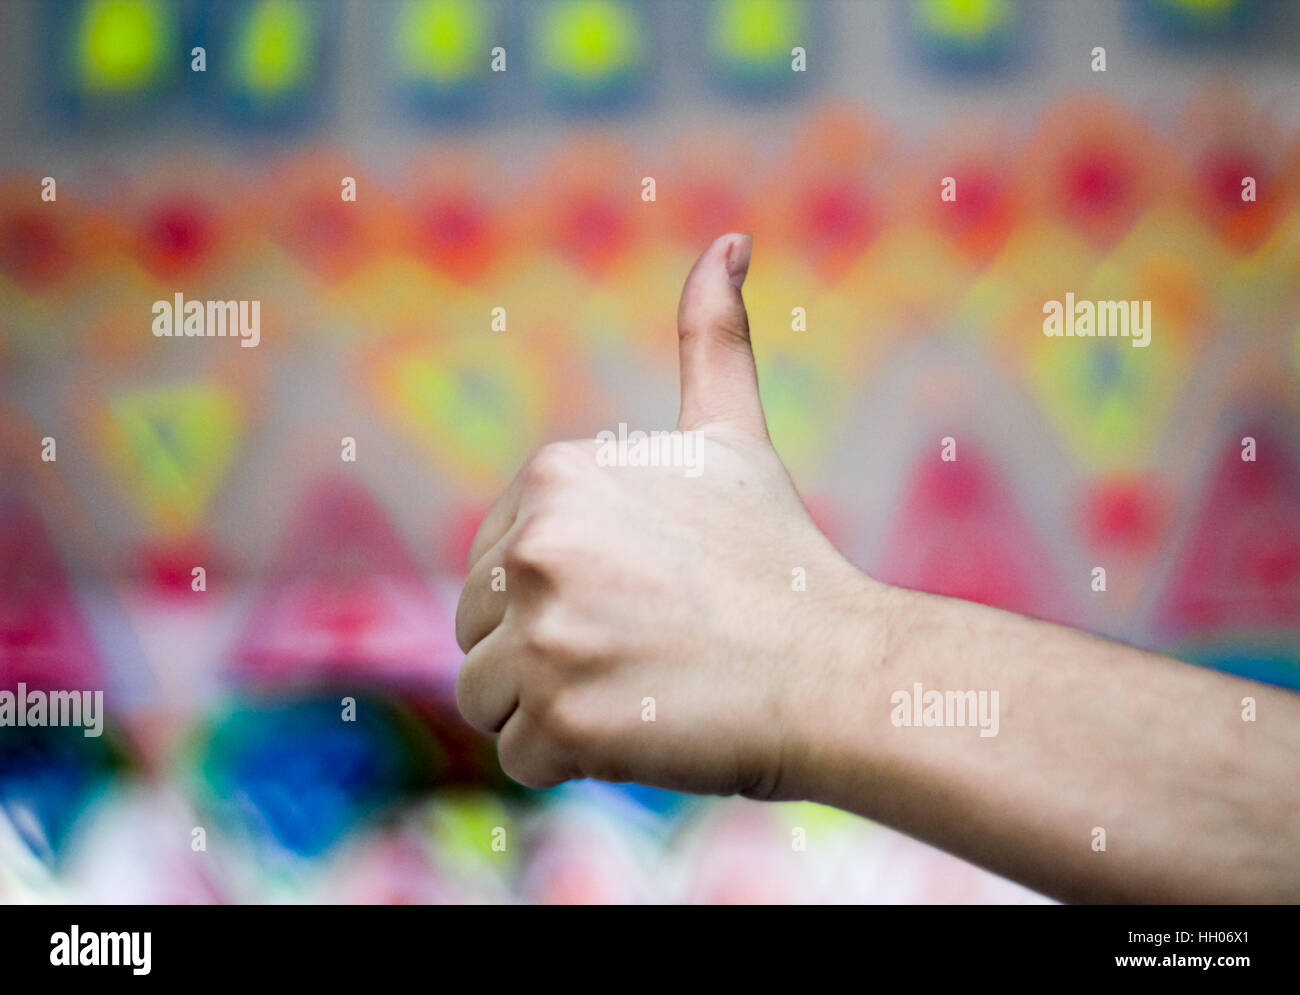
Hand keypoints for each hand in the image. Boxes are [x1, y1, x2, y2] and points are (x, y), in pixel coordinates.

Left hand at [454, 233, 879, 794]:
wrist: (842, 670)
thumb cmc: (782, 558)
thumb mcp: (733, 437)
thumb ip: (713, 337)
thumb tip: (731, 238)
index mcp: (555, 476)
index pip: (495, 564)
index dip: (559, 595)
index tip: (639, 598)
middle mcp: (536, 543)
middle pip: (480, 627)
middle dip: (548, 650)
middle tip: (645, 648)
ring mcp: (545, 632)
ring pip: (487, 694)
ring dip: (553, 706)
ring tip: (640, 686)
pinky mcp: (559, 717)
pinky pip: (518, 755)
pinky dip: (571, 758)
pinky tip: (642, 728)